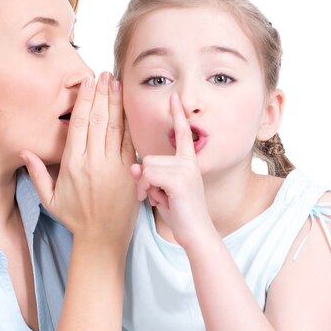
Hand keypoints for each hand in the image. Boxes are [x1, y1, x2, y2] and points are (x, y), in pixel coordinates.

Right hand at [21, 73, 137, 248]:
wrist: (102, 238)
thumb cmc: (75, 218)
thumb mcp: (49, 198)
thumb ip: (37, 173)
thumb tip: (25, 150)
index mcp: (72, 164)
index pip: (79, 124)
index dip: (84, 101)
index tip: (87, 84)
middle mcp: (93, 162)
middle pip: (98, 120)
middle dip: (101, 94)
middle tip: (103, 75)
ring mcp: (113, 166)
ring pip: (114, 127)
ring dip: (115, 103)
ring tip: (115, 83)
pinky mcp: (129, 172)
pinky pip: (129, 142)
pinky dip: (128, 124)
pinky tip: (127, 109)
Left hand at [130, 93, 210, 247]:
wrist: (196, 234)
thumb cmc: (179, 213)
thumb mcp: (160, 190)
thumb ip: (148, 176)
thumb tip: (134, 167)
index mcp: (188, 161)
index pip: (183, 133)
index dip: (177, 114)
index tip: (174, 97)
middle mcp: (189, 161)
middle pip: (149, 158)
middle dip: (145, 179)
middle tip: (157, 195)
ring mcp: (186, 169)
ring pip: (146, 167)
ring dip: (145, 186)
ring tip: (159, 199)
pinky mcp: (180, 179)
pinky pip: (148, 176)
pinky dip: (147, 190)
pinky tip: (160, 201)